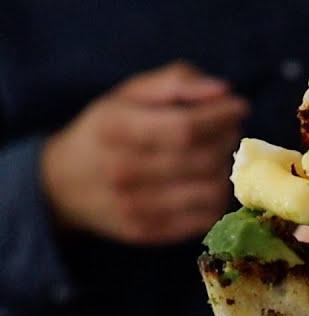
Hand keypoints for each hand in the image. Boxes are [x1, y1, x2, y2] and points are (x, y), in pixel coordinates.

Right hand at [40, 62, 247, 244]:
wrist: (62, 184)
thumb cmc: (108, 128)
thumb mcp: (132, 93)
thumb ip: (178, 82)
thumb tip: (224, 91)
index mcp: (115, 128)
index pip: (186, 127)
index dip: (222, 116)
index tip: (239, 106)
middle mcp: (121, 171)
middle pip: (204, 158)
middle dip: (228, 139)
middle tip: (228, 129)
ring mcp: (133, 207)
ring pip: (211, 190)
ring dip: (225, 169)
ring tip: (217, 154)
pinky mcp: (146, 232)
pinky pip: (206, 217)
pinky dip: (216, 196)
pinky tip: (205, 179)